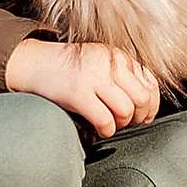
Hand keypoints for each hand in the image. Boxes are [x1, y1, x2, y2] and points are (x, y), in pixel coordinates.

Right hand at [5, 39, 160, 137]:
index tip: (146, 116)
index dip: (152, 105)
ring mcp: (94, 77)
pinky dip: (106, 130)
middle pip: (142, 98)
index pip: (150, 82)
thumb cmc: (68, 68)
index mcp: (117, 56)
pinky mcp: (78, 93)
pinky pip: (105, 120)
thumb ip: (122, 76)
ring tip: (111, 124)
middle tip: (127, 123)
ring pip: (126, 110)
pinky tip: (100, 129)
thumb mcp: (100, 63)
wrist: (34, 62)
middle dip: (139, 117)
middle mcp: (109, 63)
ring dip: (121, 124)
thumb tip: (146, 103)